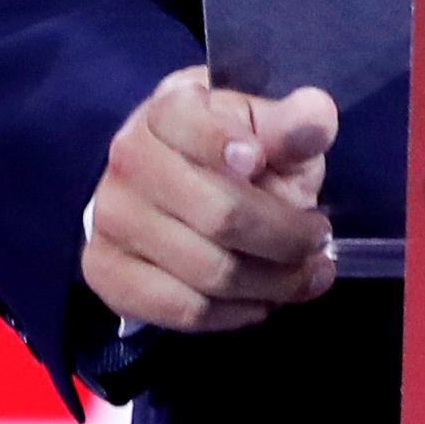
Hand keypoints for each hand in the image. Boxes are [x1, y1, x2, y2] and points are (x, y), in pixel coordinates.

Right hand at [81, 66, 339, 333]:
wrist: (170, 182)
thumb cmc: (234, 149)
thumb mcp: (269, 125)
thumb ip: (295, 123)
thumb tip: (315, 120)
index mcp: (169, 110)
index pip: (193, 126)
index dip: (225, 145)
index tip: (261, 162)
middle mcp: (129, 161)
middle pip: (219, 215)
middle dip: (286, 238)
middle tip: (319, 242)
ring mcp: (111, 219)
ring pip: (207, 272)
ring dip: (273, 283)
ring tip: (308, 275)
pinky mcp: (105, 271)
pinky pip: (183, 310)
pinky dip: (236, 313)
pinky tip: (264, 301)